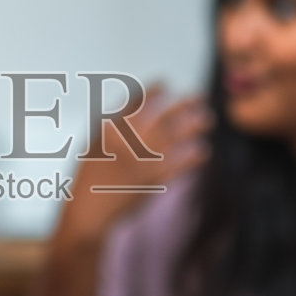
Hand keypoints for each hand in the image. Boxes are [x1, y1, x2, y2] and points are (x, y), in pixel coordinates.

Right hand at [64, 85, 210, 241]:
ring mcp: (138, 161)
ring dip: (192, 126)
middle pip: (158, 116)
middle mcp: (124, 142)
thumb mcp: (93, 146)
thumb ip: (111, 127)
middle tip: (199, 96)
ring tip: (207, 119)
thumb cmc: (90, 179)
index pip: (134, 103)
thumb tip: (132, 108)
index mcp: (109, 131)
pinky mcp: (149, 181)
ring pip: (171, 137)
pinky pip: (176, 165)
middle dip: (181, 104)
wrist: (88, 212)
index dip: (153, 91)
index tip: (166, 83)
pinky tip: (203, 150)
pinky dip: (191, 157)